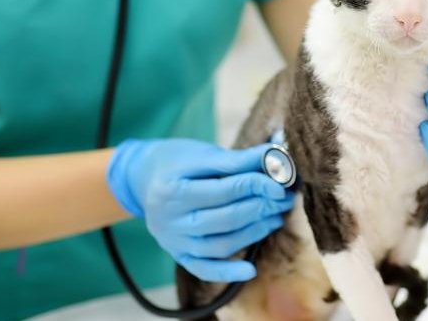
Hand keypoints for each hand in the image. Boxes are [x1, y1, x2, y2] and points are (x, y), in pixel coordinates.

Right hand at [106, 139, 293, 282]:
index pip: (225, 190)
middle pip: (225, 219)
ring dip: (254, 232)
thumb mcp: (203, 154)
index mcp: (173, 189)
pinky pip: (205, 269)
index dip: (257, 186)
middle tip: (284, 199)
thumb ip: (239, 160)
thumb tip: (276, 158)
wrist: (144, 179)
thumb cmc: (178, 162)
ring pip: (221, 244)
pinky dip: (228, 272)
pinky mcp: (178, 254)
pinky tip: (251, 269)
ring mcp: (173, 241)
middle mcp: (170, 220)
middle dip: (261, 208)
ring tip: (275, 217)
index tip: (280, 184)